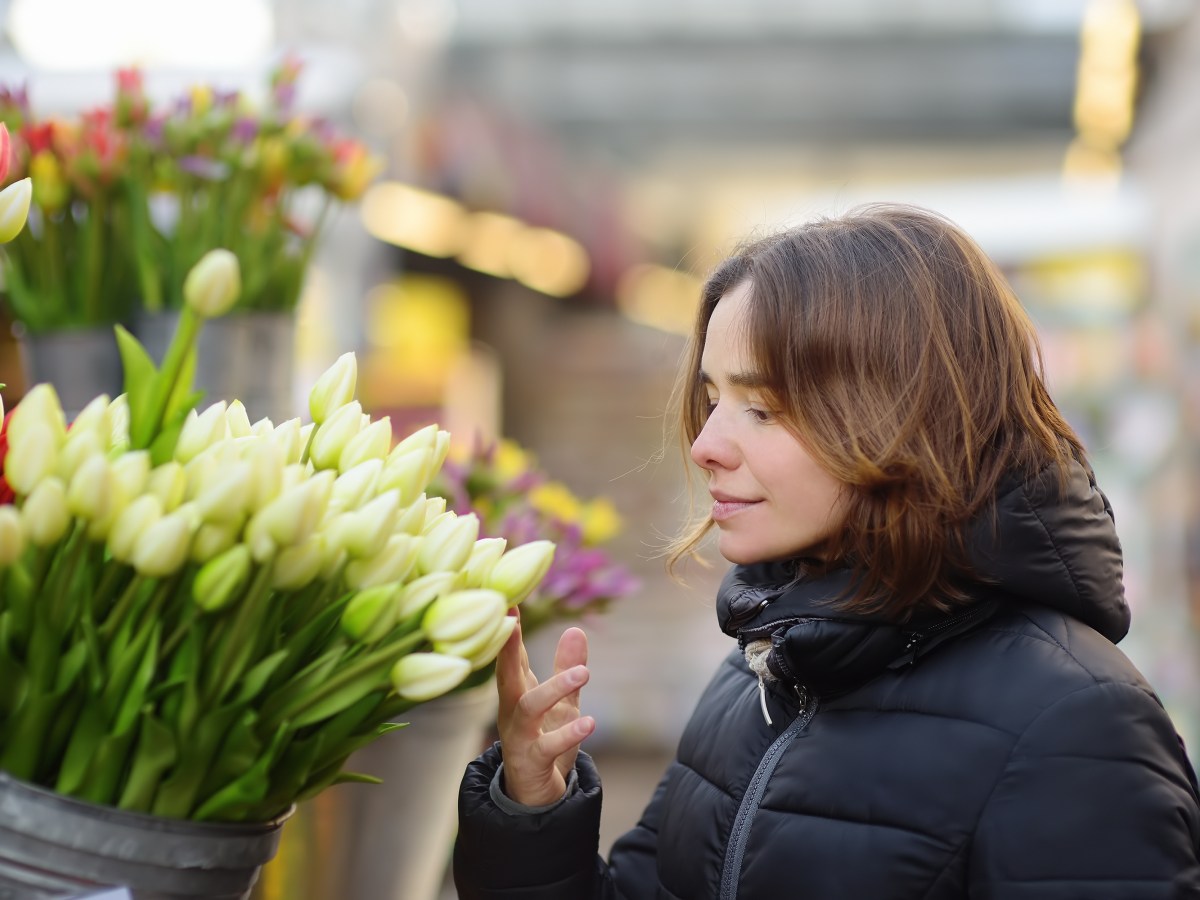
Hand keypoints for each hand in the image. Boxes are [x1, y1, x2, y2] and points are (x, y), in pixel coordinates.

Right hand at [494, 614, 594, 806]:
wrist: (535, 796)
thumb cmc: (543, 741)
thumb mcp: (561, 702)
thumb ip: (565, 668)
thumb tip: (575, 629)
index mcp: (517, 693)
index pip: (512, 655)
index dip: (510, 628)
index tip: (508, 599)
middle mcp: (511, 711)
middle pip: (505, 674)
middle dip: (507, 646)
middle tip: (513, 619)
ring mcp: (519, 737)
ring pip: (529, 707)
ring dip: (555, 688)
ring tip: (584, 674)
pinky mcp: (531, 762)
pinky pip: (546, 747)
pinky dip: (567, 734)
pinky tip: (589, 722)